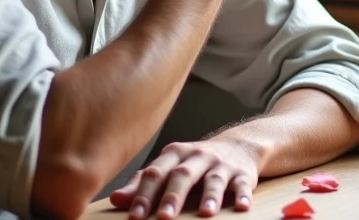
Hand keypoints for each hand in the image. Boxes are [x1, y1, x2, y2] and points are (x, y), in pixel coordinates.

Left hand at [108, 137, 261, 217]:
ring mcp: (221, 164)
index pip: (156, 173)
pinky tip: (242, 207)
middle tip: (163, 218)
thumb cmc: (195, 162)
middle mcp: (197, 156)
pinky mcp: (243, 173)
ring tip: (205, 214)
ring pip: (214, 179)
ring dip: (209, 196)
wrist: (239, 144)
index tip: (134, 215)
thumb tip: (115, 200)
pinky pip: (243, 184)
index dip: (144, 194)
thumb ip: (144, 182)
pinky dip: (243, 195)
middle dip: (173, 197)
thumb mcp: (169, 166)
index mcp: (174, 154)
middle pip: (183, 175)